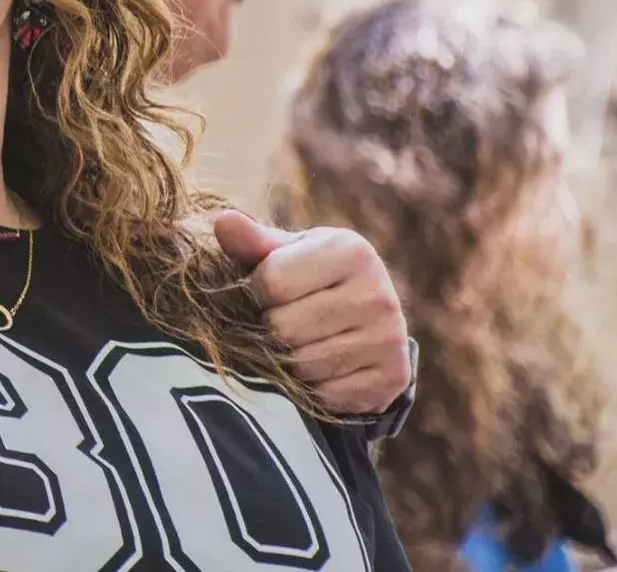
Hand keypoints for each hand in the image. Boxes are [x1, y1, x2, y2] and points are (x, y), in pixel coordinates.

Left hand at [214, 211, 411, 414]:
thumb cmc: (309, 278)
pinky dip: (313, 388)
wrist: (364, 322)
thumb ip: (251, 242)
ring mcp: (390, 338)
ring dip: (287, 361)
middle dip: (270, 328)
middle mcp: (379, 293)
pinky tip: (320, 368)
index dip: (256, 292)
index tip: (268, 291)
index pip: (272, 283)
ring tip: (298, 343)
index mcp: (351, 250)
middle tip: (282, 321)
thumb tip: (223, 222)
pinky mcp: (393, 377)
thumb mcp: (284, 253)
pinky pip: (327, 394)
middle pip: (284, 328)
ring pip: (303, 364)